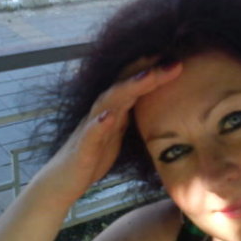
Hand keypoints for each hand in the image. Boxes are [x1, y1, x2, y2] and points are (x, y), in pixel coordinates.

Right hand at [31, 59, 181, 207]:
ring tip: (149, 76)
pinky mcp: (83, 149)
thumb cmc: (93, 156)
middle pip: (125, 85)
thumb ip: (132, 117)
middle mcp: (102, 113)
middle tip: (174, 62)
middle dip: (149, 71)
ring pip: (108, 102)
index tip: (179, 59)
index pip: (135, 84)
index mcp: (114, 110)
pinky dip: (100, 124)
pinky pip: (91, 134)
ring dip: (128, 87)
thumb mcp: (119, 134)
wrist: (62, 181)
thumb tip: (159, 107)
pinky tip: (110, 116)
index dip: (155, 71)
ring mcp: (91, 128)